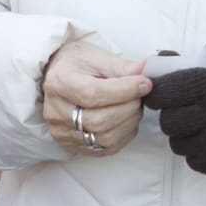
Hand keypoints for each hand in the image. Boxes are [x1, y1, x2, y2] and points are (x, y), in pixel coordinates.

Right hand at [40, 40, 151, 157]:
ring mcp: (62, 133)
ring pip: (105, 137)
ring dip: (130, 121)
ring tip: (133, 104)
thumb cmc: (80, 66)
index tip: (145, 84)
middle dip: (130, 107)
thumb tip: (150, 71)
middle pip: (99, 120)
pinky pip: (107, 148)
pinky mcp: (73, 146)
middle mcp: (56, 112)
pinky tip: (126, 118)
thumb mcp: (99, 58)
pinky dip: (124, 133)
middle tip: (140, 94)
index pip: (93, 94)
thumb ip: (124, 67)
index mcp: (60, 83)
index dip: (124, 91)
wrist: (61, 78)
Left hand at [143, 54, 205, 175]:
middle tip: (188, 110)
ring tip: (203, 126)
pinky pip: (193, 160)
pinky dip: (199, 151)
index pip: (163, 93)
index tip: (164, 93)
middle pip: (168, 122)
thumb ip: (187, 63)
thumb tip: (157, 58)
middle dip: (174, 115)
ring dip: (185, 136)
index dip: (160, 93)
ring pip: (178, 144)